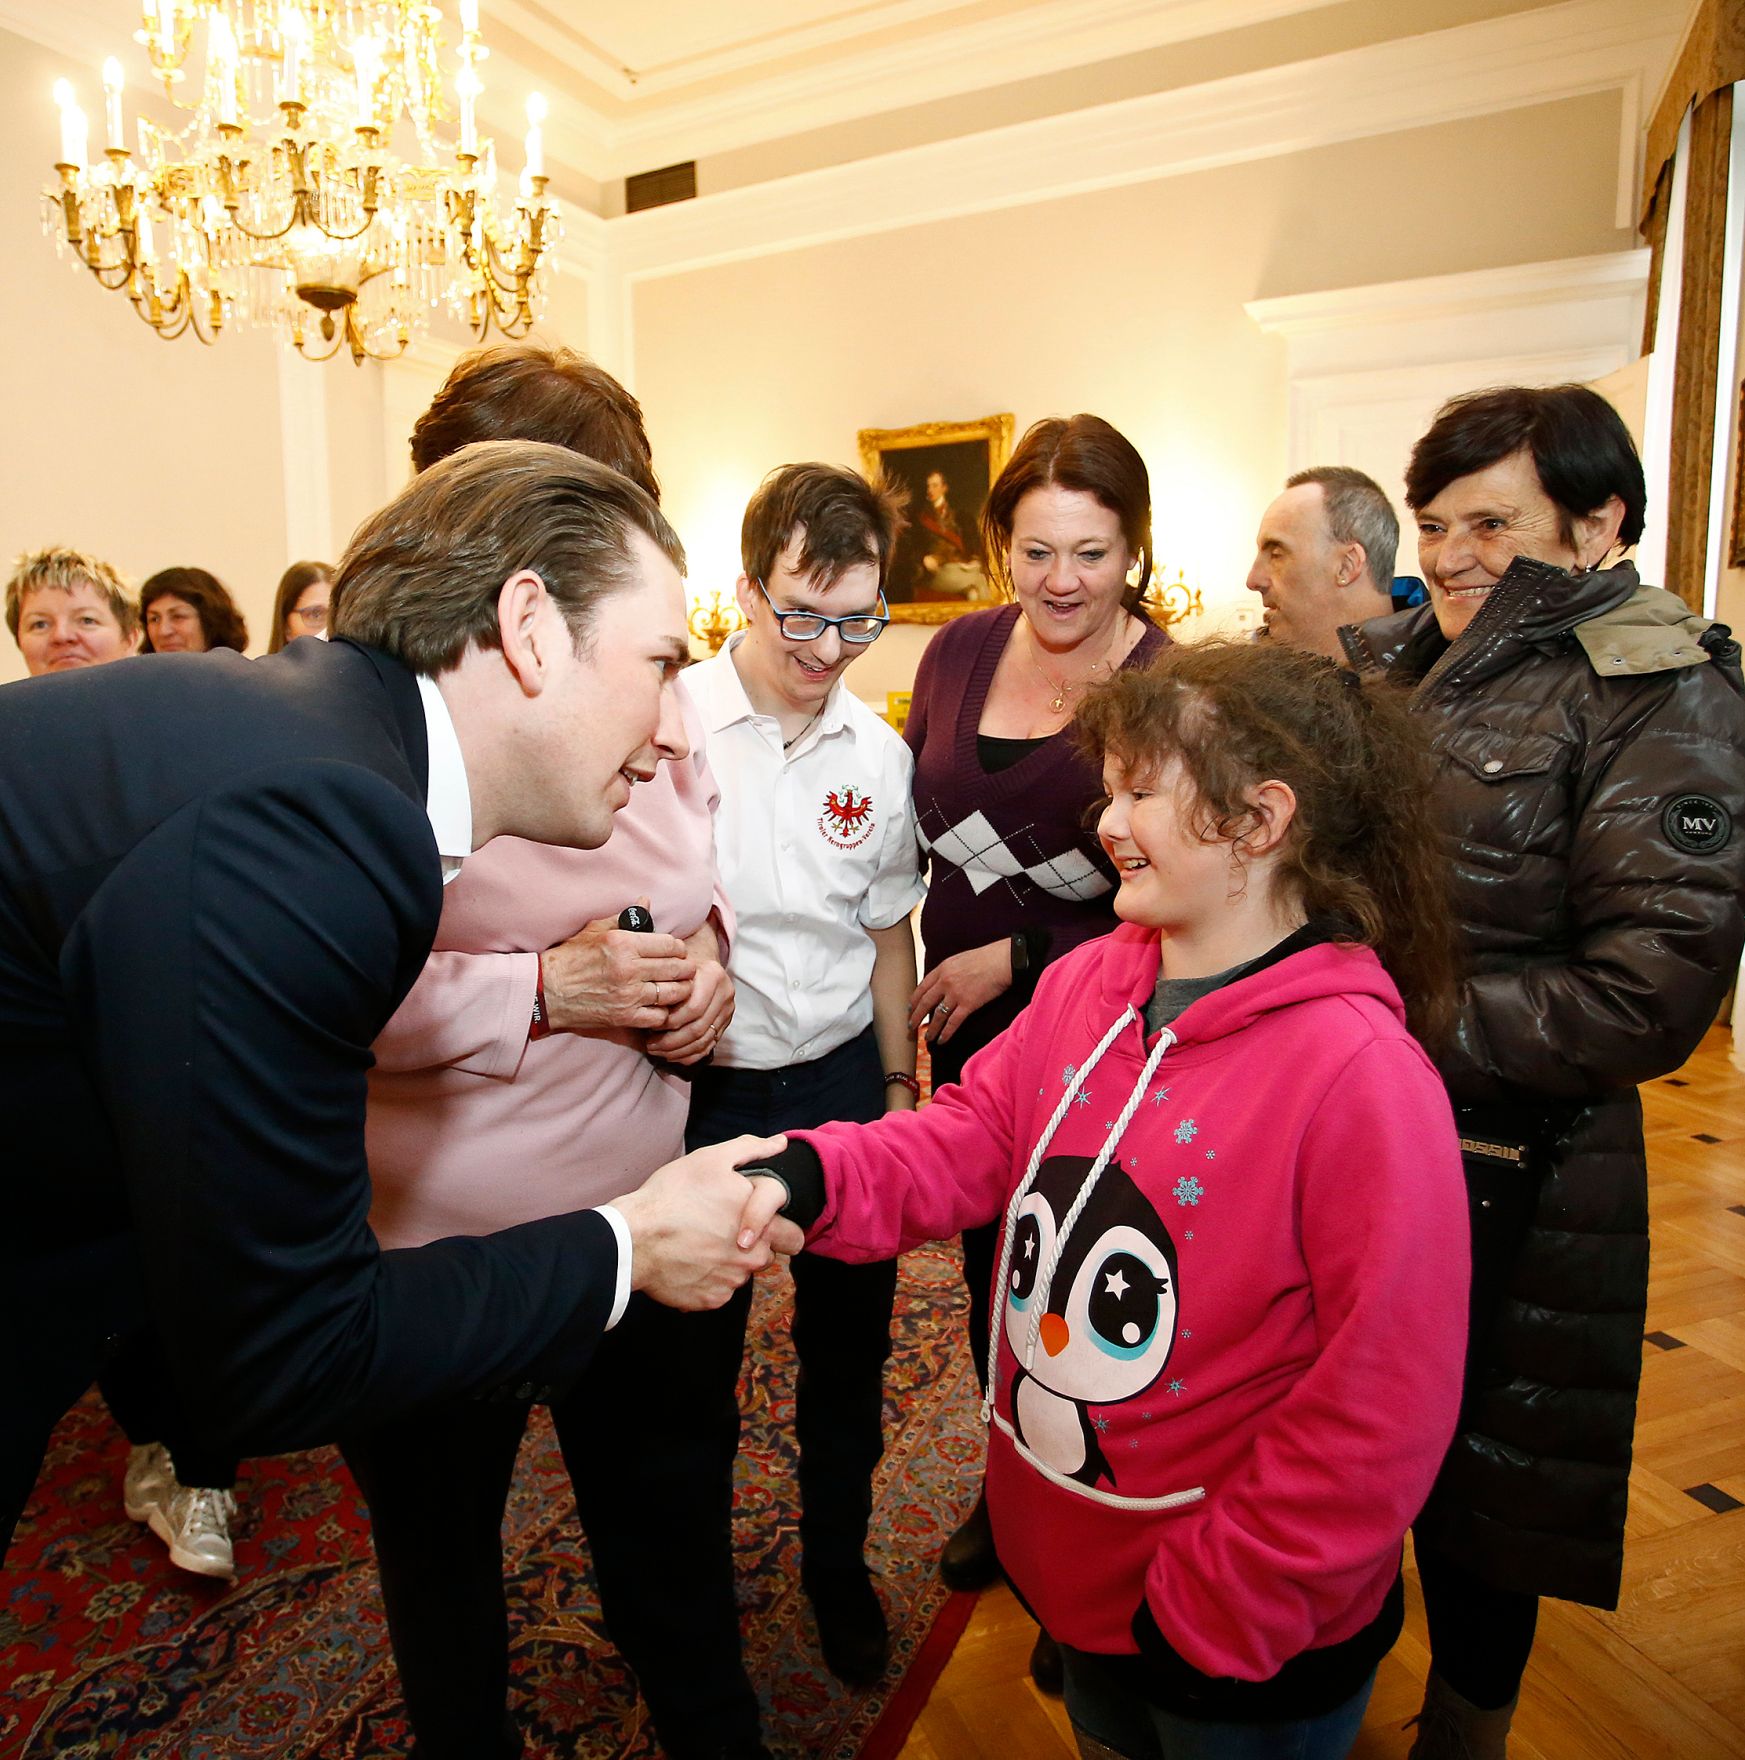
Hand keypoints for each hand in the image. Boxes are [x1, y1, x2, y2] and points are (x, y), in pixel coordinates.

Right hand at [541, 910, 694, 1034]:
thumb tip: (646, 902)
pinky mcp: (625, 1017)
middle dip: (686, 968)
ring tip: (678, 987)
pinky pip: (659, 1016)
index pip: (670, 945)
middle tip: (686, 969)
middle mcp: (629, 969)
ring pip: (673, 993)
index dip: (679, 948)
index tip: (678, 951)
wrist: (546, 992)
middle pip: (677, 969)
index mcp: (624, 944)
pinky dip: (664, 1012)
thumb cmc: (570, 958)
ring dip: (680, 990)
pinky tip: (660, 1006)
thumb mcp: (595, 930)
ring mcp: (629, 995)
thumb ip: (625, 918)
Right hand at [614, 1135, 800, 1310]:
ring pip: (741, 1273)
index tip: (759, 1221)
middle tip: (724, 1229)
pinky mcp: (710, 1300)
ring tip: (700, 1242)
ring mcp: (731, 1282)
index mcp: (761, 1225)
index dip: (778, 1226)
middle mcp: (752, 1258)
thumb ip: (752, 1150)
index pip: (794, 1236)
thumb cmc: (672, 1195)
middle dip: (755, 1245)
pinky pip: (719, 1290)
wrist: (633, 1238)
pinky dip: (708, 1278)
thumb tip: (780, 1144)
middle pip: (768, 1255)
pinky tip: (689, 1260)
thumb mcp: (712, 1160)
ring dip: (729, 1261)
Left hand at [646, 957, 733, 1062]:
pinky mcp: (726, 1023)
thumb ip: (665, 987)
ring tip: (658, 1051)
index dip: (671, 1022)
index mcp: (713, 976)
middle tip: (650, 1045)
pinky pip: (708, 1046)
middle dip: (671, 1041)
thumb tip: (649, 1015)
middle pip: (698, 1028)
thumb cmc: (680, 967)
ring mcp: (728, 1010)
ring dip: (678, 1051)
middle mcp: (725, 993)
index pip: (693, 1009)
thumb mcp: (672, 968)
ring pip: (704, 1041)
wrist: (699, 964)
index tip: (650, 1027)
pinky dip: (689, 1055)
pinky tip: (672, 1055)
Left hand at [907, 940, 1012, 1046]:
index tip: (910, 1009)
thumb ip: (948, 971)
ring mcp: (956, 994)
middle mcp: (945, 981)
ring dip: (931, 1029)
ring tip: (927, 1038)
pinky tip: (942, 1040)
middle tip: (911, 1027)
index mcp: (942, 968)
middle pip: (925, 1003)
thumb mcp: (960, 959)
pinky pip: (953, 1022)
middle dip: (915, 1017)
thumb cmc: (986, 958)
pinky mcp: (968, 1004)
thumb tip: (941, 983)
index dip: (914, 1001)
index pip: (922, 987)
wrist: (1003, 961)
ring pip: (937, 1016)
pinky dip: (946, 1033)